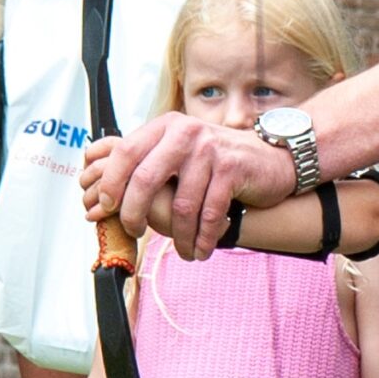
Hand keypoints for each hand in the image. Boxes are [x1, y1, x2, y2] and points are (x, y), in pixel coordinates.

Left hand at [83, 115, 292, 256]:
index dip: (111, 181)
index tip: (106, 206)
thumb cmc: (219, 161)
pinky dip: (203, 237)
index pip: (125, 151)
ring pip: (181, 204)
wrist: (272, 158)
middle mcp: (185, 133)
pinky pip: (209, 213)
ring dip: (178, 236)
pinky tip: (201, 249)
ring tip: (182, 250)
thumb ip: (150, 161)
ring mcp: (209, 150)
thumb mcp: (182, 149)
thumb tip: (105, 190)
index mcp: (166, 126)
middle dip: (135, 212)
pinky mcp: (231, 169)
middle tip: (135, 231)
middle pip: (146, 178)